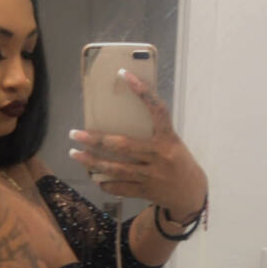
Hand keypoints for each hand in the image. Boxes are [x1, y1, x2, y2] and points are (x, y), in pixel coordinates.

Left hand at [68, 69, 206, 220]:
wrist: (191, 193)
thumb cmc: (177, 161)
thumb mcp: (172, 143)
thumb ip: (152, 133)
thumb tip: (120, 120)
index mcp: (168, 139)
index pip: (157, 110)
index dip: (142, 91)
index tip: (124, 74)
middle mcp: (159, 156)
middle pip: (122, 146)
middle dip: (95, 140)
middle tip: (75, 134)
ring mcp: (152, 176)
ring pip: (116, 169)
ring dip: (92, 162)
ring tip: (75, 154)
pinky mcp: (146, 191)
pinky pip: (120, 187)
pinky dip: (106, 183)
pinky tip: (95, 177)